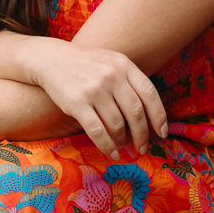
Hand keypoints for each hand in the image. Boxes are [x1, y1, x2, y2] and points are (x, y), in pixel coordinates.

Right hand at [25, 39, 167, 159]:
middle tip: (143, 147)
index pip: (150, 94)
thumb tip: (150, 115)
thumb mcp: (112, 62)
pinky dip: (107, 146)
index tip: (162, 133)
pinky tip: (112, 153)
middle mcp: (112, 76)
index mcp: (124, 65)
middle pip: (136, 112)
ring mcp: (94, 89)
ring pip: (117, 124)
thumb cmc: (86, 65)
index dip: (159, 116)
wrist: (52, 59)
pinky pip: (97, 131)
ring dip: (123, 140)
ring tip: (123, 146)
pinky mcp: (77, 103)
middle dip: (143, 135)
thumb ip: (130, 80)